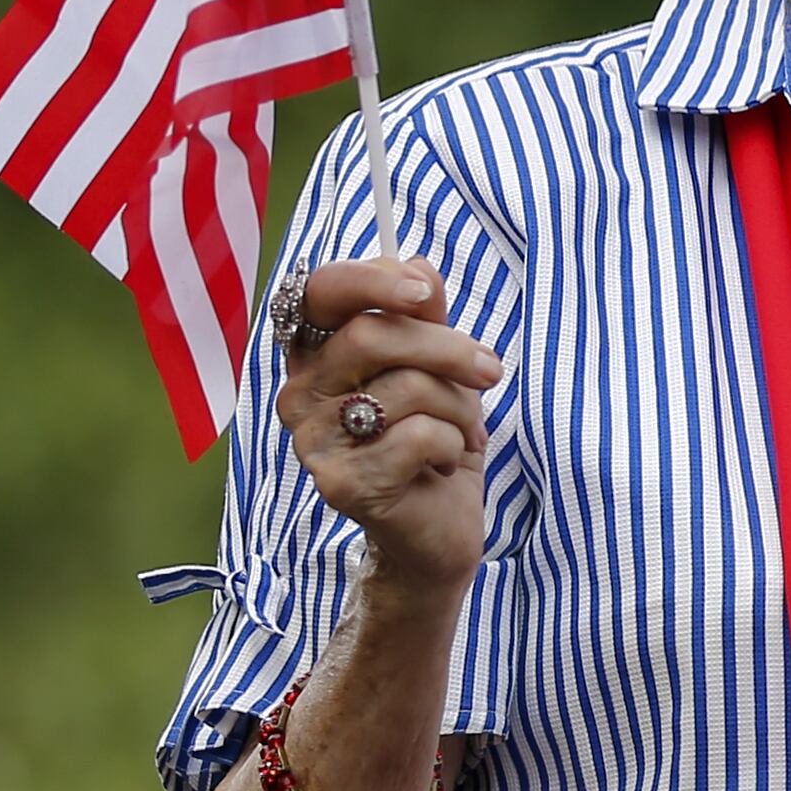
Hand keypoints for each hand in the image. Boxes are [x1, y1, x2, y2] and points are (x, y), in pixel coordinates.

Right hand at [272, 257, 497, 595]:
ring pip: (406, 386)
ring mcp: (313, 443)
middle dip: (450, 349)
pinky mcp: (341, 485)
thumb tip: (417, 264)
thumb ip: (424, 317)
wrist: (440, 526)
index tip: (427, 292)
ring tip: (463, 431)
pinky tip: (442, 465)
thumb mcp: (440, 368)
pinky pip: (418, 436)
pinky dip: (453, 445)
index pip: (320, 293)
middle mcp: (300, 395)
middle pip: (372, 334)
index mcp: (318, 356)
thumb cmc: (436, 438)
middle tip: (491, 373)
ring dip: (461, 407)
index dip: (371, 279)